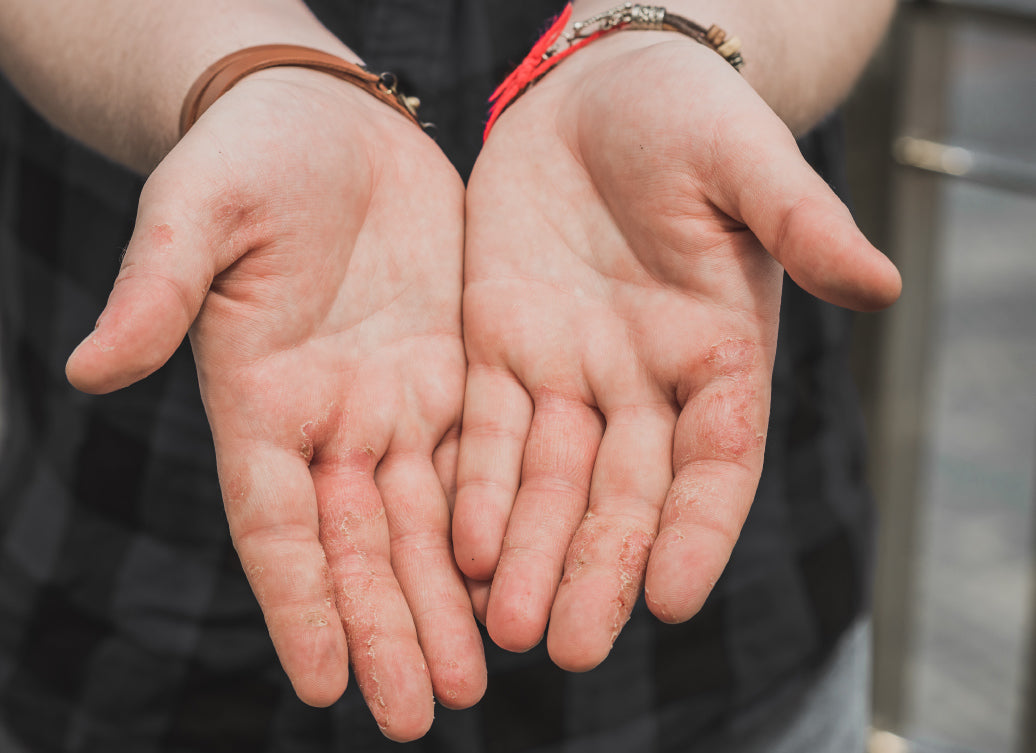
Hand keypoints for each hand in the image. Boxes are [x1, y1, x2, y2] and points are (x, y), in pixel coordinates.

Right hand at [65, 68, 484, 739]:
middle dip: (390, 629)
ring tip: (480, 678)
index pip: (278, 526)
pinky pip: (484, 463)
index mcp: (262, 401)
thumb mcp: (199, 212)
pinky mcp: (456, 374)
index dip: (301, 605)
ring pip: (428, 523)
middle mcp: (332, 422)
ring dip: (449, 601)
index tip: (328, 686)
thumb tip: (88, 371)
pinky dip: (498, 527)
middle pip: (362, 546)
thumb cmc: (251, 158)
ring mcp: (398, 403)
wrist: (328, 122)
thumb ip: (157, 292)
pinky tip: (523, 579)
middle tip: (425, 714)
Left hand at [454, 35, 898, 670]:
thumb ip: (803, 224)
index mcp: (718, 353)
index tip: (672, 599)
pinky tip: (456, 545)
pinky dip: (474, 486)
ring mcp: (569, 369)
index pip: (714, 462)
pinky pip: (486, 428)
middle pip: (623, 495)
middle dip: (596, 569)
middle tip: (567, 649)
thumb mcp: (746, 161)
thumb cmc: (689, 115)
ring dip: (525, 551)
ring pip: (548, 479)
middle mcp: (644, 381)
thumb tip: (882, 285)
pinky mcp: (499, 344)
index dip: (695, 530)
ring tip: (503, 626)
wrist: (599, 88)